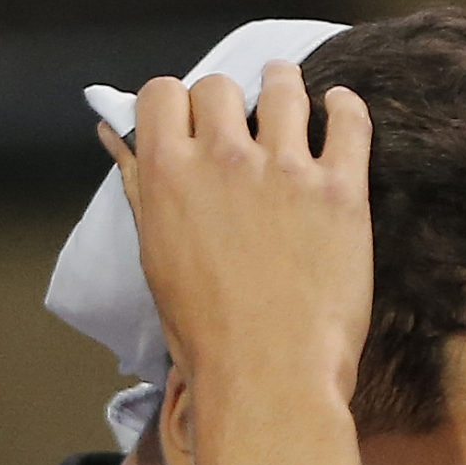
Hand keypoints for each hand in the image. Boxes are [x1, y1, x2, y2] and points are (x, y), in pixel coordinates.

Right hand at [99, 63, 373, 427]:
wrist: (270, 378)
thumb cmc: (206, 334)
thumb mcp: (155, 257)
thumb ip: (141, 187)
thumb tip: (116, 135)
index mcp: (169, 175)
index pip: (163, 93)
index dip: (175, 103)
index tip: (190, 120)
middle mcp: (224, 160)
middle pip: (219, 87)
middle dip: (227, 100)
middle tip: (242, 123)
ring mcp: (285, 171)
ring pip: (284, 87)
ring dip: (284, 86)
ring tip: (293, 99)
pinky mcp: (340, 191)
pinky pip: (349, 120)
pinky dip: (345, 107)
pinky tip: (340, 110)